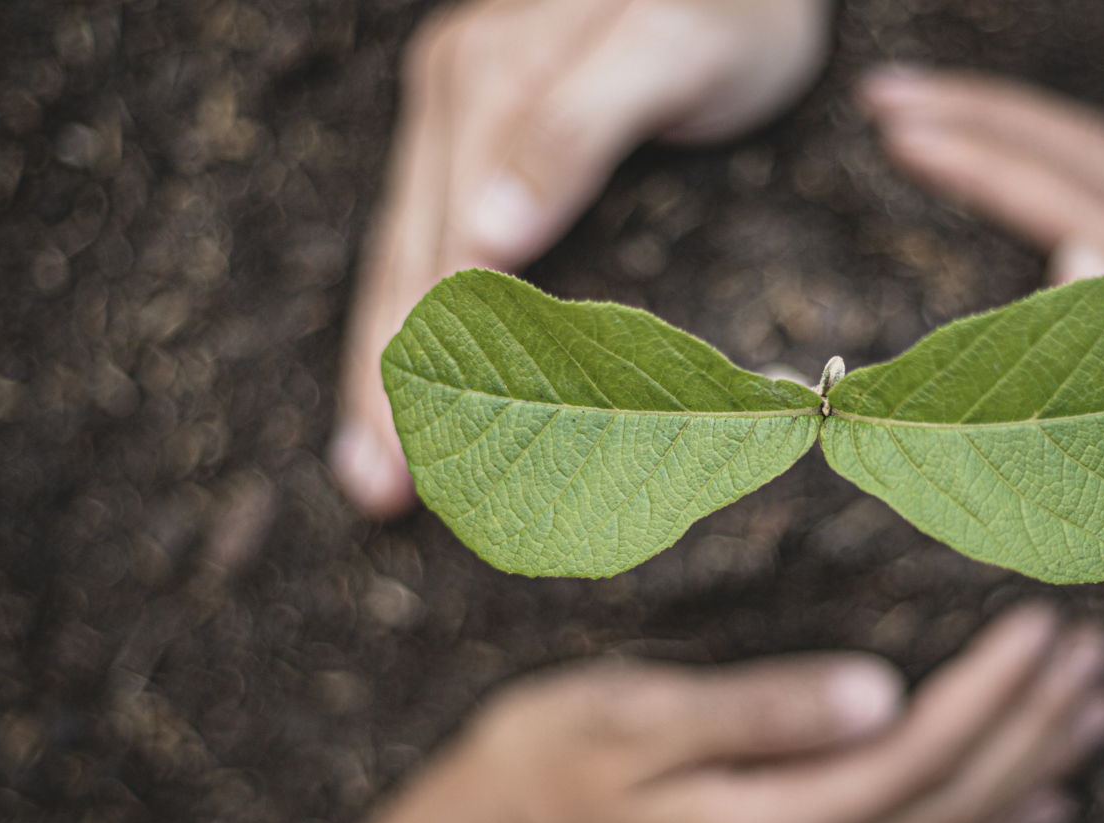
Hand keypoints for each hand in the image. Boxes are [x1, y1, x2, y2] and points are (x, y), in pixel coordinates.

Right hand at [269, 604, 1103, 822]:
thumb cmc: (538, 773)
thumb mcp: (630, 722)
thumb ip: (759, 712)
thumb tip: (882, 693)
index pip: (920, 753)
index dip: (994, 690)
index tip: (1048, 623)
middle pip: (955, 803)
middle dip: (1036, 726)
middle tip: (1099, 657)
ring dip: (1032, 775)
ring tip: (1098, 718)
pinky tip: (1038, 810)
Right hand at [331, 0, 832, 517]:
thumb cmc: (730, 8)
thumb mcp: (670, 53)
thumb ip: (580, 132)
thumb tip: (485, 238)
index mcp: (487, 82)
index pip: (435, 252)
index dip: (413, 361)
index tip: (410, 459)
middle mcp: (453, 91)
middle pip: (403, 262)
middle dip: (384, 384)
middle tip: (378, 494)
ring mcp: (457, 106)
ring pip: (404, 254)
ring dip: (385, 364)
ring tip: (373, 468)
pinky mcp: (477, 123)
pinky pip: (429, 232)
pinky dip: (415, 316)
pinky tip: (405, 376)